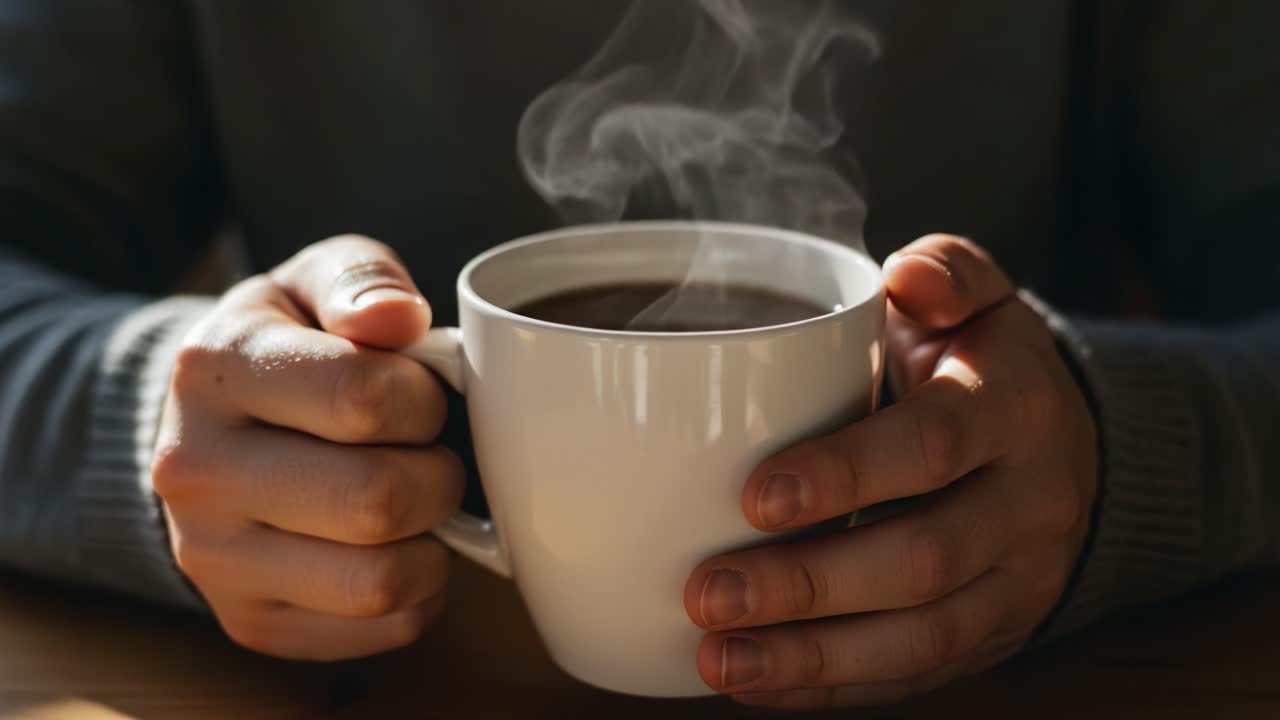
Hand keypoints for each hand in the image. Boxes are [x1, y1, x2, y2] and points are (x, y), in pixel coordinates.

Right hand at [153, 236, 463, 660]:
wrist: (206, 428)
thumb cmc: (287, 345)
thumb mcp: (313, 282)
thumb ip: (360, 280)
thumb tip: (397, 316)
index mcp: (217, 368)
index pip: (363, 398)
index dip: (424, 398)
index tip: (419, 392)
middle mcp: (197, 470)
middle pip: (376, 501)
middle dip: (436, 474)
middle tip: (426, 452)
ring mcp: (214, 557)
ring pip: (378, 580)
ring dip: (432, 542)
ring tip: (414, 501)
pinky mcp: (250, 619)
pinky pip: (379, 628)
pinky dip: (419, 591)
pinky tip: (397, 546)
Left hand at [684, 235, 1097, 707]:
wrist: (1063, 446)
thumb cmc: (981, 364)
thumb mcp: (979, 299)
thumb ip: (948, 271)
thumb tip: (911, 276)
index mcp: (1015, 408)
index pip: (930, 447)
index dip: (843, 477)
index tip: (751, 497)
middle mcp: (1032, 503)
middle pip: (922, 560)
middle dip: (809, 585)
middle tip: (705, 592)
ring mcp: (1020, 581)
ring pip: (921, 639)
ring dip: (811, 655)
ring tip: (715, 656)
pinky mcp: (995, 635)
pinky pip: (917, 676)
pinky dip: (833, 686)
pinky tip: (755, 682)